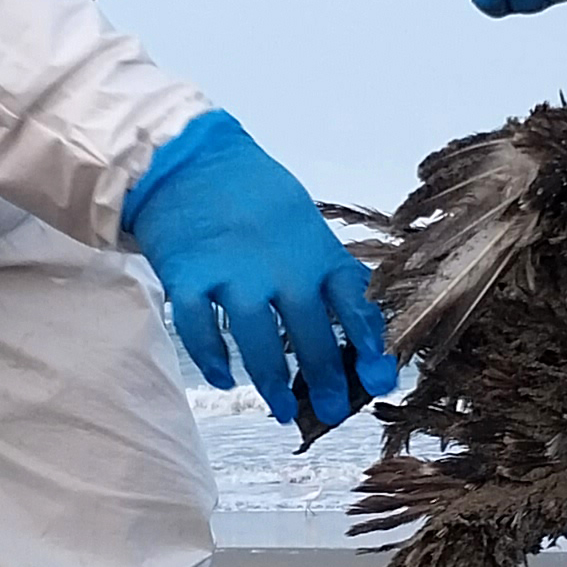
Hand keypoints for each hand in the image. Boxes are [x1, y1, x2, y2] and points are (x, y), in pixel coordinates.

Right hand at [121, 111, 396, 429]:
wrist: (186, 156)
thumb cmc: (249, 191)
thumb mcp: (300, 219)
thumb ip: (319, 268)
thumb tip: (350, 325)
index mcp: (313, 247)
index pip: (354, 299)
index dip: (370, 341)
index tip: (381, 376)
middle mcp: (278, 262)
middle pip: (310, 330)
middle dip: (324, 377)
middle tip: (330, 410)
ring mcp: (231, 269)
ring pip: (257, 340)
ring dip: (271, 381)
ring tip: (281, 409)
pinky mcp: (187, 274)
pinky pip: (199, 329)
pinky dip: (212, 359)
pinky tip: (225, 378)